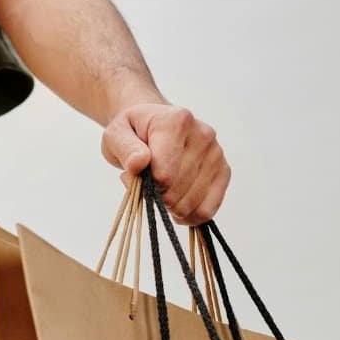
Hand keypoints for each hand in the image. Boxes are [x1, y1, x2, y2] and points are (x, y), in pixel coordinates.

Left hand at [101, 103, 230, 225]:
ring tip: (159, 189)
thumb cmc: (133, 131)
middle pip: (176, 191)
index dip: (146, 185)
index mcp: (176, 122)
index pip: (164, 174)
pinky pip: (207, 209)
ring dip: (169, 206)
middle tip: (145, 182)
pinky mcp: (223, 171)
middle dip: (155, 195)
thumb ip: (125, 149)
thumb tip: (138, 163)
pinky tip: (174, 209)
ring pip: (191, 204)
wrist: (151, 124)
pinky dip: (188, 216)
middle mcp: (203, 135)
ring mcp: (216, 154)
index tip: (135, 176)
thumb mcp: (115, 135)